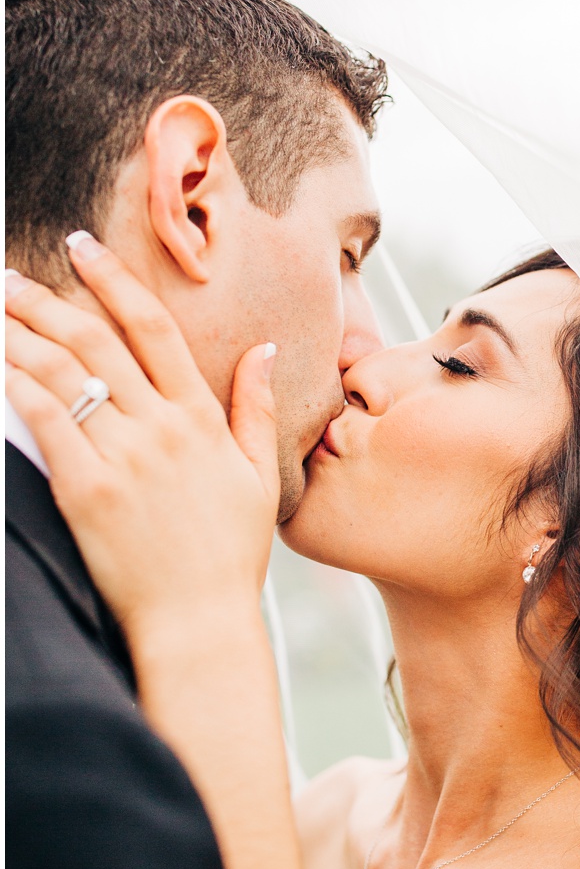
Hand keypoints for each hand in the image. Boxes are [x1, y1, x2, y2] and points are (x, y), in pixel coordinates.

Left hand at [5, 234, 279, 645]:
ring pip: (63, 374)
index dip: (113, 281)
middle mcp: (161, 427)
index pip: (152, 327)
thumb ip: (257, 409)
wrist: (199, 622)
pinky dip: (15, 387)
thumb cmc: (230, 556)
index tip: (81, 246)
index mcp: (200, 418)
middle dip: (46, 299)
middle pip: (95, 340)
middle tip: (9, 275)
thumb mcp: (260, 477)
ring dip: (20, 335)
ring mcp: (123, 457)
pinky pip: (45, 422)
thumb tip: (266, 350)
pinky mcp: (87, 490)